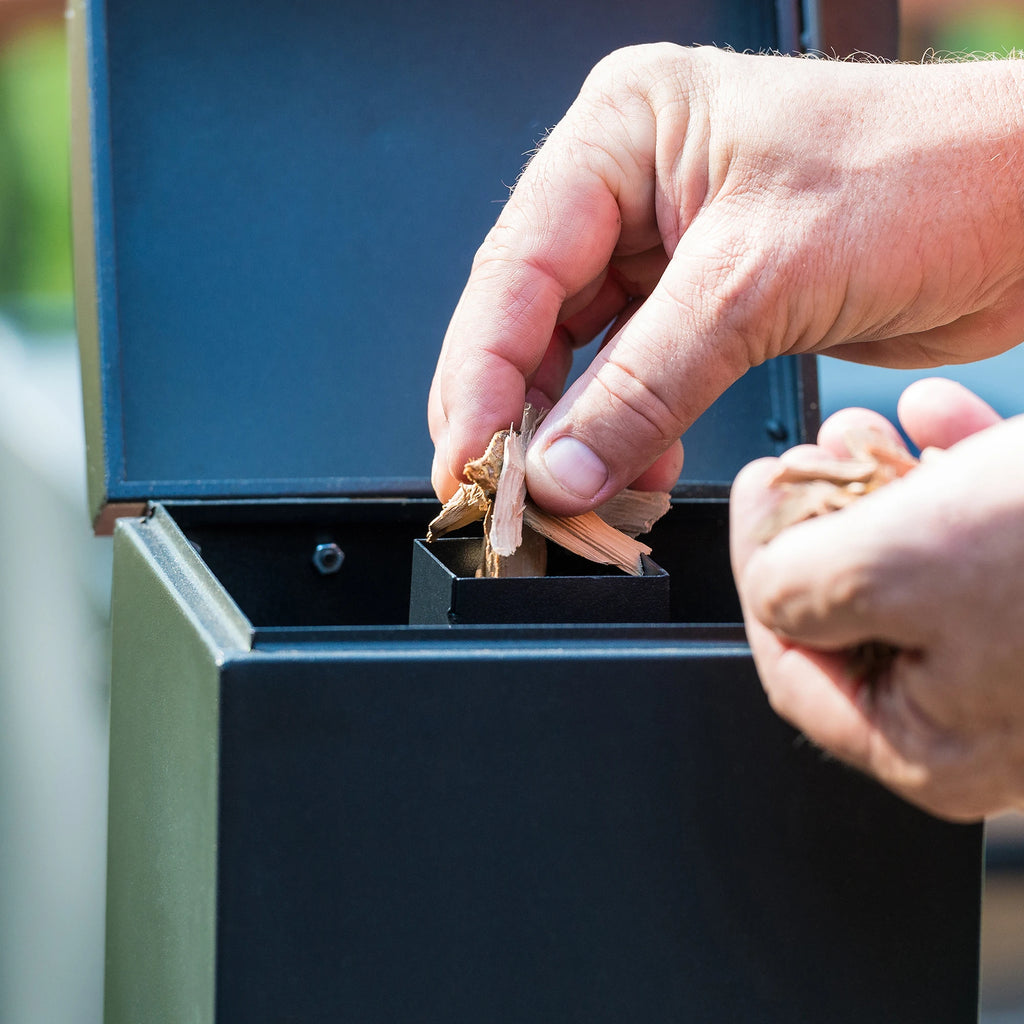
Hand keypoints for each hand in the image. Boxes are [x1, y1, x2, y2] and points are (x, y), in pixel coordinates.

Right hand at [429, 45, 1023, 513]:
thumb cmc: (925, 178)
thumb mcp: (762, 278)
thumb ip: (648, 382)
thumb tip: (559, 468)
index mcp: (621, 133)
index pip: (516, 270)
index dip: (481, 378)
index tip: (467, 461)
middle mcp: (629, 188)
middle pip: (532, 321)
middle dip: (519, 418)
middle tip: (505, 498)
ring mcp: (663, 249)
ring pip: (580, 363)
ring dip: (574, 441)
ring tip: (575, 502)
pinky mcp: (701, 305)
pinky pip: (635, 384)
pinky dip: (627, 439)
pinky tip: (633, 477)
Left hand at [731, 378, 1023, 820]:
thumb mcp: (901, 568)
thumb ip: (800, 591)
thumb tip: (767, 580)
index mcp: (929, 744)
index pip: (792, 666)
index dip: (756, 573)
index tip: (756, 498)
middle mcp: (982, 715)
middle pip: (854, 613)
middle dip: (824, 522)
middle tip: (809, 458)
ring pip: (918, 564)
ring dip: (884, 489)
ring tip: (862, 428)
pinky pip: (990, 533)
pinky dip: (958, 470)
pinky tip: (940, 414)